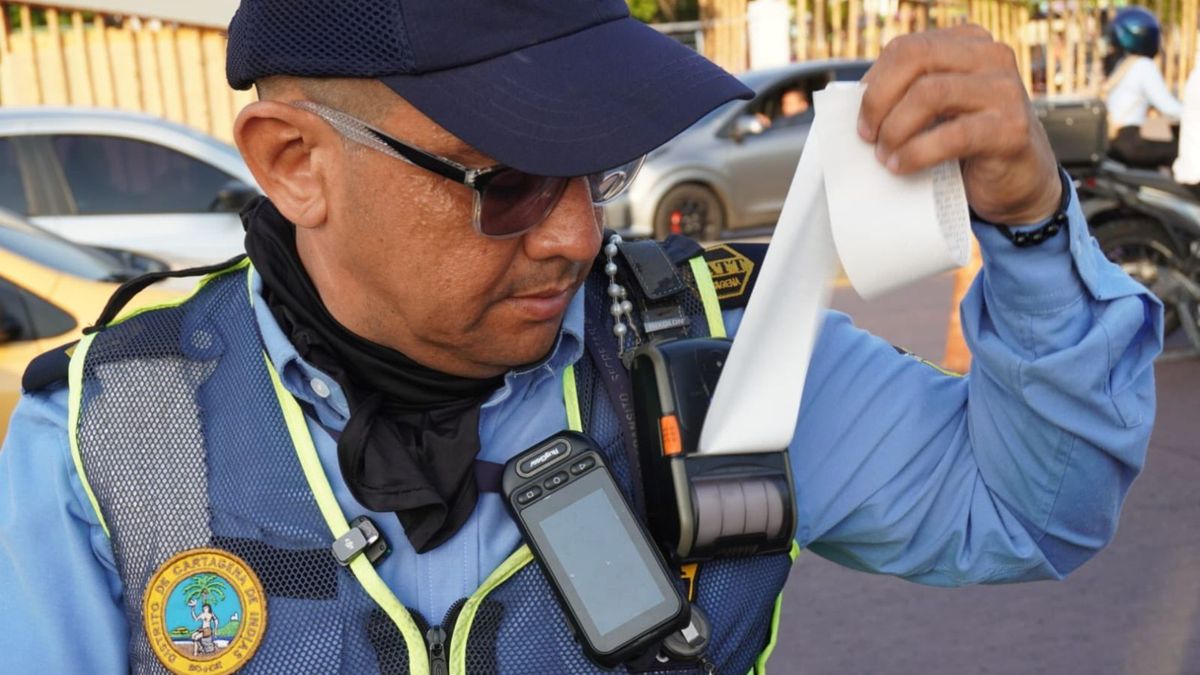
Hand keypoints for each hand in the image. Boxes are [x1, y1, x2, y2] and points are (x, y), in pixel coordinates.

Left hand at [857, 26, 1060, 224]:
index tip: (861, 119)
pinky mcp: (1011, 128)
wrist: (1019, 182)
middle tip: (867, 136)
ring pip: (930, 93)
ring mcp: (1005, 90)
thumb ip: (908, 94)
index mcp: (969, 43)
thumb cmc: (966, 145)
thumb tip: (853, 103)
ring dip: (895, 129)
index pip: (906, 48)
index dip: (874, 83)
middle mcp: (991, 56)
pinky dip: (916, 153)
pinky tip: (902, 166)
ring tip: (885, 155)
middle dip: (878, 100)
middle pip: (915, 59)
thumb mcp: (937, 110)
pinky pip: (951, 135)